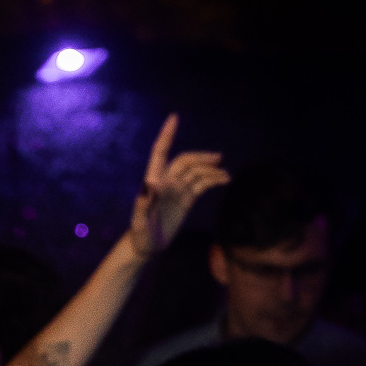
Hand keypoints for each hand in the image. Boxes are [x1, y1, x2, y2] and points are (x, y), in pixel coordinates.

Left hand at [123, 115, 229, 260]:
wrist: (147, 247)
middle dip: (201, 158)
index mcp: (154, 180)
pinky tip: (224, 180)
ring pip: (196, 172)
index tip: (174, 118)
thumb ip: (143, 203)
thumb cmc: (140, 234)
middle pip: (186, 161)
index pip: (161, 152)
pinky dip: (213, 180)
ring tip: (225, 174)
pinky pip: (201, 185)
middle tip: (218, 159)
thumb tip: (150, 184)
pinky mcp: (187, 200)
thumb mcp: (139, 221)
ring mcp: (178, 189)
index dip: (167, 135)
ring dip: (210, 170)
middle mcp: (167, 181)